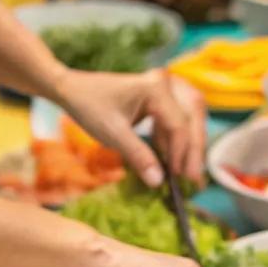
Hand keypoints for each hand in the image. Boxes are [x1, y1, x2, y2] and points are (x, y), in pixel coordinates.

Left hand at [57, 68, 207, 187]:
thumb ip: (138, 156)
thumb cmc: (89, 107)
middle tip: (194, 178)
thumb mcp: (113, 134)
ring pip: (190, 118)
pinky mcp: (160, 99)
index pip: (178, 124)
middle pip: (193, 117)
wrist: (72, 90)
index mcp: (155, 88)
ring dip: (189, 144)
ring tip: (186, 172)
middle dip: (195, 148)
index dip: (181, 153)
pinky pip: (177, 119)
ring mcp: (164, 89)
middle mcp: (165, 84)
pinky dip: (176, 140)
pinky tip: (170, 160)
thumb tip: (159, 182)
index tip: (178, 177)